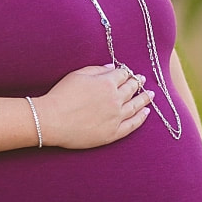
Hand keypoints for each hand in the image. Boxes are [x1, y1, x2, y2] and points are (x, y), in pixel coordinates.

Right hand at [37, 64, 152, 148]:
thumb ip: (96, 70)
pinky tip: (146, 112)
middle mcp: (115, 99)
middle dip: (137, 83)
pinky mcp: (112, 133)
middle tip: (142, 80)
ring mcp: (115, 117)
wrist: (52, 120)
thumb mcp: (77, 75)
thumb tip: (112, 68)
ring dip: (144, 98)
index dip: (126, 72)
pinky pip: (132, 125)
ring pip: (135, 106)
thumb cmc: (61, 96)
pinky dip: (141, 118)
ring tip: (150, 94)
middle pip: (131, 89)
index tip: (129, 72)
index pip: (122, 75)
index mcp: (107, 83)